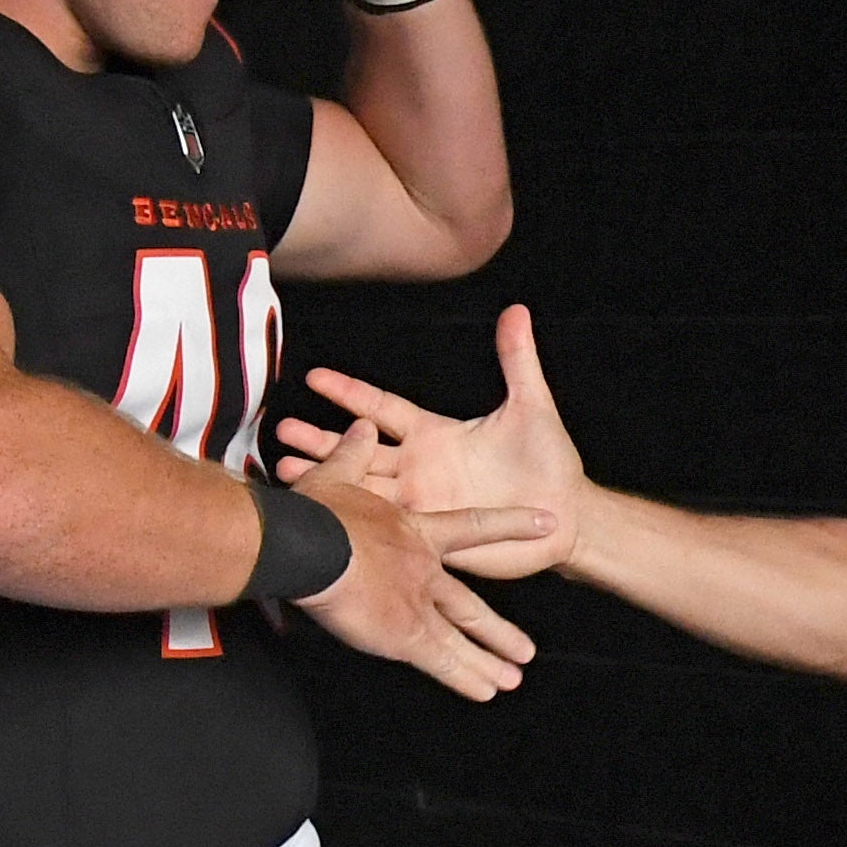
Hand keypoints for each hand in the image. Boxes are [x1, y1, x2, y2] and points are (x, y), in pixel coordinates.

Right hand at [276, 305, 586, 579]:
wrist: (566, 517)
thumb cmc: (549, 461)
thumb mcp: (532, 406)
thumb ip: (518, 360)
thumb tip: (518, 311)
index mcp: (436, 434)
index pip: (382, 407)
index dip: (349, 392)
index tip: (314, 377)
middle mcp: (420, 467)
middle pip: (358, 449)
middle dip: (320, 439)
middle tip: (280, 431)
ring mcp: (420, 502)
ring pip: (361, 488)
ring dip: (325, 480)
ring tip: (286, 472)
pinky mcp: (427, 535)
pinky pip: (383, 528)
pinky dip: (353, 523)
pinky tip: (324, 519)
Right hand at [281, 407, 551, 699]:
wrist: (307, 544)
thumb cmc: (317, 510)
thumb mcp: (338, 473)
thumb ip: (355, 453)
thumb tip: (361, 428)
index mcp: (416, 532)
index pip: (473, 527)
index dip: (510, 525)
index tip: (545, 523)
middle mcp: (425, 570)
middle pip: (470, 605)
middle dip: (498, 629)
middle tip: (526, 647)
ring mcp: (418, 604)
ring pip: (462, 635)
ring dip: (488, 658)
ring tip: (513, 677)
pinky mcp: (402, 633)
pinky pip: (440, 660)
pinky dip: (463, 676)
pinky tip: (485, 690)